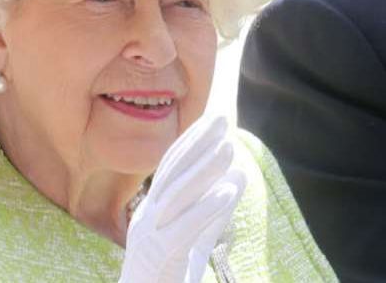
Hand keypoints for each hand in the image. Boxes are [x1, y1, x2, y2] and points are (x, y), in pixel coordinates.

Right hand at [119, 114, 246, 282]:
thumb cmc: (167, 277)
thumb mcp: (196, 240)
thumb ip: (216, 211)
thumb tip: (239, 174)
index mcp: (151, 212)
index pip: (170, 168)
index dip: (191, 141)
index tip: (213, 120)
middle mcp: (146, 219)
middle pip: (172, 174)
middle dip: (197, 144)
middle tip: (222, 119)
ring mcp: (149, 238)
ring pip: (178, 196)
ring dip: (205, 169)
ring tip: (230, 148)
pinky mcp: (160, 259)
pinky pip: (184, 230)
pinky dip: (205, 209)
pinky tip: (228, 192)